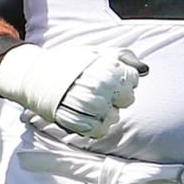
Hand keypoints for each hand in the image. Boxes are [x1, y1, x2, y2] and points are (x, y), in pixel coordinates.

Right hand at [0, 44, 147, 140]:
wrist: (37, 76)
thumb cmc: (71, 63)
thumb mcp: (97, 52)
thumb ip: (123, 58)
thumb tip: (146, 70)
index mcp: (105, 69)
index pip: (133, 80)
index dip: (127, 80)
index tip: (114, 77)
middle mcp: (98, 88)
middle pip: (128, 100)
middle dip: (119, 96)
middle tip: (103, 91)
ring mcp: (87, 107)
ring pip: (115, 117)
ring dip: (109, 111)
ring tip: (95, 103)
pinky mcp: (76, 123)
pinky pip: (99, 131)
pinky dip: (99, 126)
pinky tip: (92, 116)